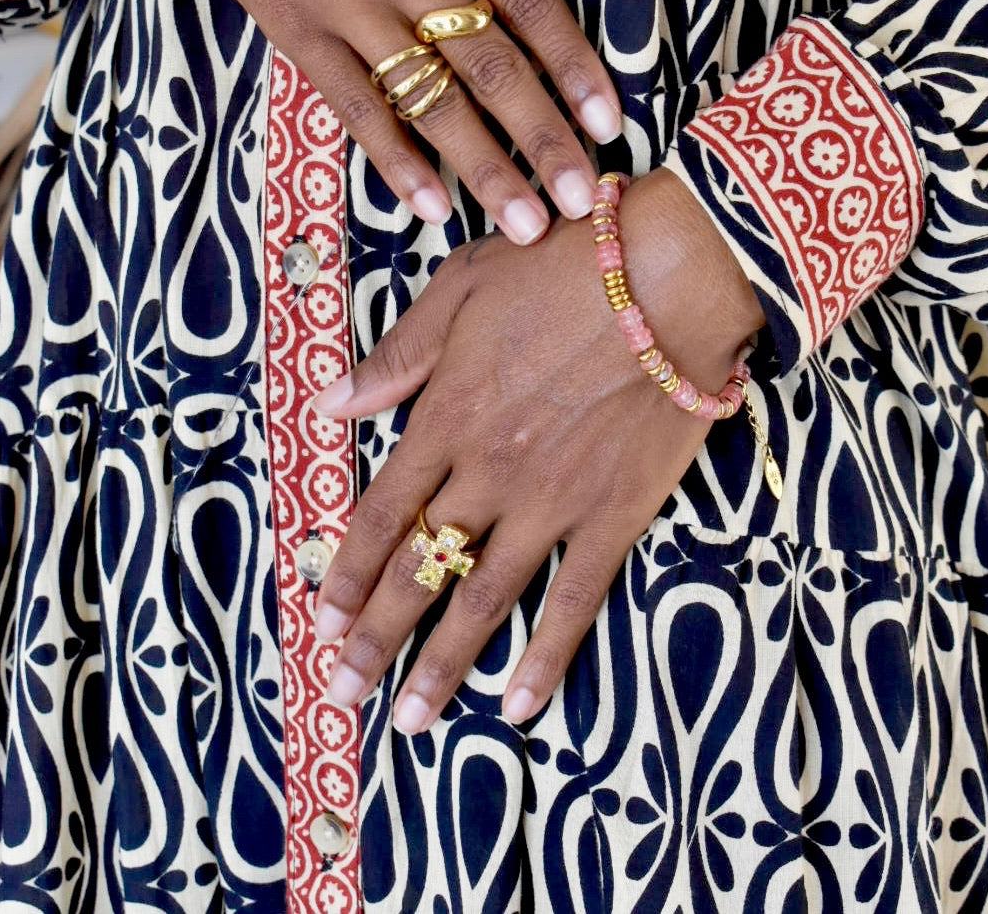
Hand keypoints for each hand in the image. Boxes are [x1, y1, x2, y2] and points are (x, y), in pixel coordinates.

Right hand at [8, 0, 620, 238]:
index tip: (610, 124)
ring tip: (525, 224)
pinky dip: (392, 157)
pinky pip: (354, 104)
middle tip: (581, 202)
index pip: (529, 2)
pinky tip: (429, 206)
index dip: (574, 67)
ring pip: (430, 98)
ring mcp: (350, 4)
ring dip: (483, 167)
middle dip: (542, 139)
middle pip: (490, 66)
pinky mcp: (297, 32)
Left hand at [310, 169, 763, 731]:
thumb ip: (397, 356)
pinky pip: (574, 599)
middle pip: (419, 567)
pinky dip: (545, 657)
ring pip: (483, 597)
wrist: (668, 276)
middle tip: (342, 690)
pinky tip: (516, 705)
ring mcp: (551, 501)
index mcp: (447, 418)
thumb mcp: (461, 291)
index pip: (382, 511)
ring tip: (406, 719)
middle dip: (373, 634)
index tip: (318, 619)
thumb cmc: (561, 269)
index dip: (346, 571)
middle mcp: (488, 472)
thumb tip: (330, 404)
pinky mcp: (614, 515)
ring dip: (439, 663)